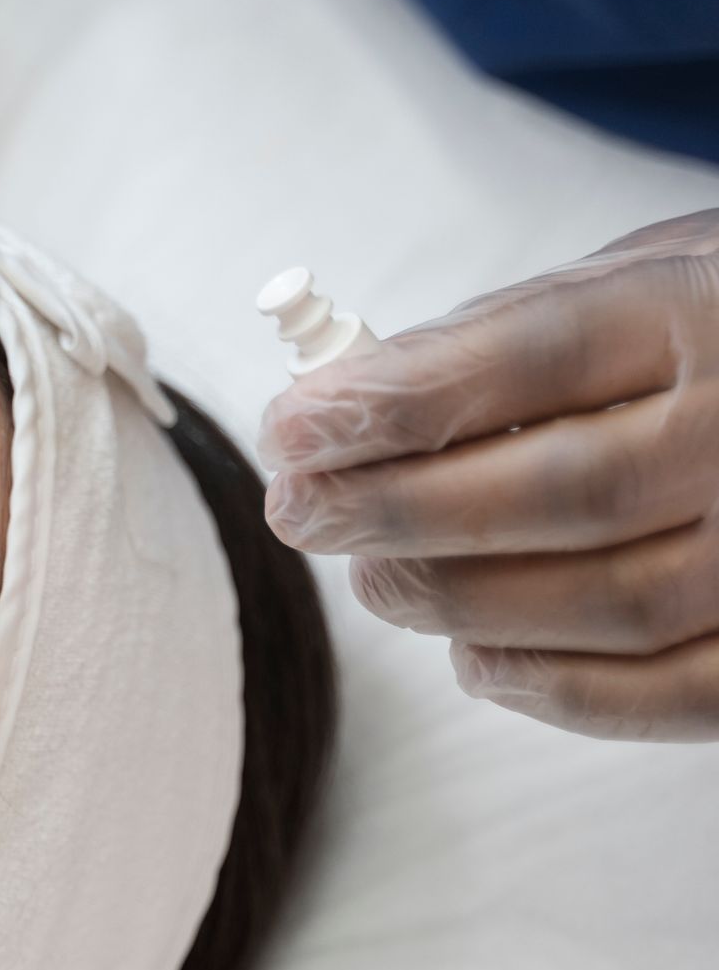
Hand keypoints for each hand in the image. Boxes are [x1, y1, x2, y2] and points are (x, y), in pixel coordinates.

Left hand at [258, 214, 718, 738]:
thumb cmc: (717, 330)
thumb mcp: (639, 276)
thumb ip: (512, 331)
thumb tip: (349, 400)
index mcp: (709, 310)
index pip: (537, 356)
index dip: (400, 401)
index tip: (293, 427)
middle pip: (564, 492)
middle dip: (400, 511)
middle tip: (301, 510)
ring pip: (606, 604)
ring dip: (457, 602)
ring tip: (376, 576)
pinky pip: (669, 693)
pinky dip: (552, 688)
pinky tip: (475, 654)